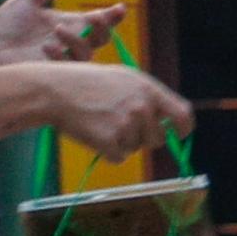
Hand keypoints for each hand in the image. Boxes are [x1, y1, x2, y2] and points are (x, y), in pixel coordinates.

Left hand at [0, 0, 121, 71]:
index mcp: (70, 24)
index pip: (98, 20)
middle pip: (101, 38)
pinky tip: (46, 46)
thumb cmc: (6, 27)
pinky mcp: (54, 74)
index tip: (119, 8)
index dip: (113, 16)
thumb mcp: (28, 0)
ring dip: (77, 40)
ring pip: (88, 53)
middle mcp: (72, 42)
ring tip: (57, 29)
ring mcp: (64, 59)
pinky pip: (68, 68)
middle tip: (97, 18)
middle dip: (104, 28)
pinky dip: (60, 55)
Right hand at [38, 59, 191, 155]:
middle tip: (118, 126)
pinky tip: (92, 133)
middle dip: (143, 139)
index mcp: (148, 89)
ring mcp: (127, 124)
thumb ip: (147, 96)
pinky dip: (106, 151)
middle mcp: (142, 107)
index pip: (182, 114)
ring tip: (100, 122)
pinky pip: (118, 157)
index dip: (184, 128)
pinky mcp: (110, 140)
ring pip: (135, 148)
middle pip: (157, 139)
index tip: (180, 135)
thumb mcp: (122, 78)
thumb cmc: (85, 83)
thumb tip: (169, 119)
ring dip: (121, 142)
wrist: (53, 90)